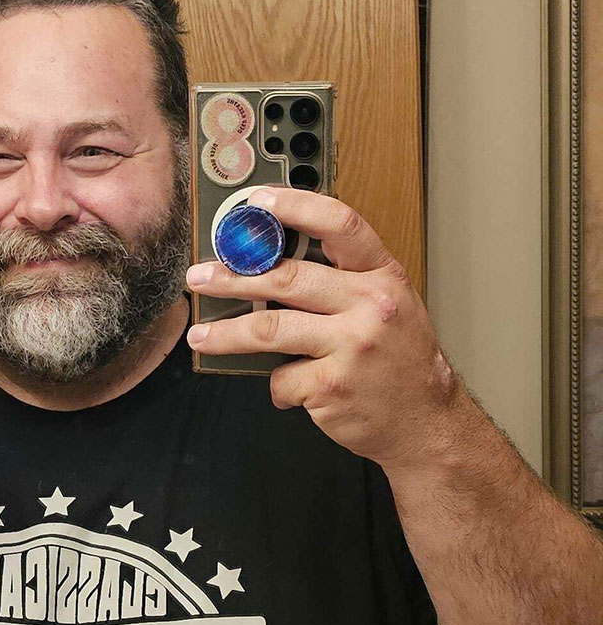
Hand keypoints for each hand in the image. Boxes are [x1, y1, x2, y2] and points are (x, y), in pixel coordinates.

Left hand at [186, 187, 464, 466]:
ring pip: (268, 329)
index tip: (257, 203)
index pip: (340, 225)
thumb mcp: (387, 304)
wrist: (426, 421)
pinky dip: (277, 384)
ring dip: (226, 333)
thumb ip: (341, 280)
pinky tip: (285, 386)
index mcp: (383, 276)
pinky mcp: (333, 385)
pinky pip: (282, 377)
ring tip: (202, 334)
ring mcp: (352, 346)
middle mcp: (370, 306)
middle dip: (231, 278)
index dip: (296, 207)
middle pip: (286, 278)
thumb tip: (268, 262)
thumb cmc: (398, 358)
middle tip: (200, 278)